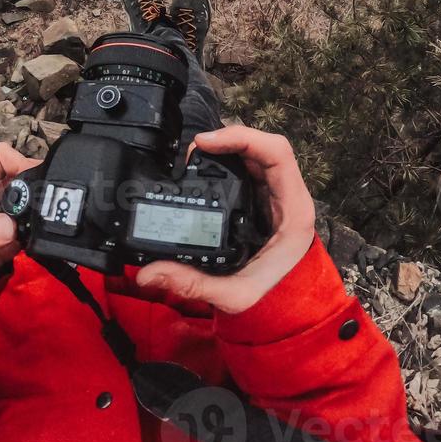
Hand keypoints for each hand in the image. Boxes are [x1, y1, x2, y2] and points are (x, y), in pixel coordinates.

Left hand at [0, 143, 39, 282]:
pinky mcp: (8, 238)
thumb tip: (11, 226)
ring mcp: (1, 217)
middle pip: (20, 178)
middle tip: (47, 201)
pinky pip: (28, 228)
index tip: (34, 175)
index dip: (18, 160)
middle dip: (34, 187)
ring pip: (28, 203)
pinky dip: (35, 233)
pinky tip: (37, 241)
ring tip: (44, 223)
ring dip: (36, 212)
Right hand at [136, 126, 315, 313]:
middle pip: (262, 145)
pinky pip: (247, 162)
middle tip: (193, 150)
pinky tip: (206, 161)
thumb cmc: (272, 295)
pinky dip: (226, 156)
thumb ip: (194, 284)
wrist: (289, 303)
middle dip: (227, 138)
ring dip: (226, 144)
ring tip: (196, 153)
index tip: (204, 143)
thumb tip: (147, 273)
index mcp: (293, 209)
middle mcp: (288, 192)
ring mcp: (277, 189)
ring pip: (254, 150)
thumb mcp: (236, 294)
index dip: (241, 138)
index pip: (276, 153)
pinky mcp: (263, 191)